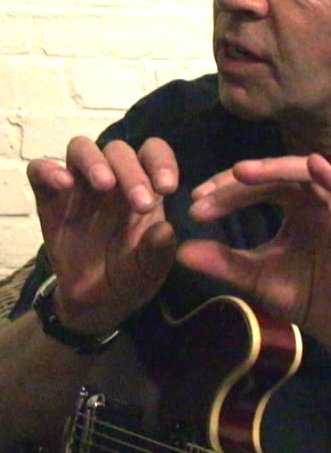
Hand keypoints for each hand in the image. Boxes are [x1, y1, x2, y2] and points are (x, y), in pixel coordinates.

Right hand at [27, 136, 178, 334]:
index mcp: (144, 186)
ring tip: (104, 184)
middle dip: (132, 172)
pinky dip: (48, 170)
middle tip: (143, 204)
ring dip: (94, 161)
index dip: (161, 161)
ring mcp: (79, 186)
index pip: (152, 152)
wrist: (98, 303)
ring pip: (81, 149)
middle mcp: (113, 179)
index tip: (168, 187)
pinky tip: (63, 184)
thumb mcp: (150, 269)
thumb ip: (158, 251)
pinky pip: (40, 171)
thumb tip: (164, 229)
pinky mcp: (50, 199)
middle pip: (118, 151)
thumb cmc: (131, 275)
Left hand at [177, 154, 330, 358]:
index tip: (195, 203)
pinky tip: (314, 164)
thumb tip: (180, 250)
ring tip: (242, 171)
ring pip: (309, 177)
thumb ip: (223, 262)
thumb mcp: (255, 278)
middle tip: (207, 190)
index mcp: (295, 208)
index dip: (226, 191)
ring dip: (276, 169)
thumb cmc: (303, 296)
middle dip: (241, 180)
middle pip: (278, 175)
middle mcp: (316, 202)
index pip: (257, 187)